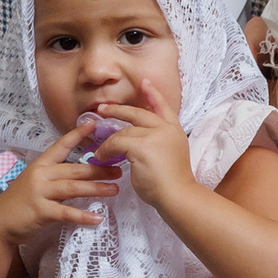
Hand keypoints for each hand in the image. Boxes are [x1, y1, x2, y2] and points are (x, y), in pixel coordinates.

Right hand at [0, 124, 111, 241]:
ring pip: (73, 187)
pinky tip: (97, 219)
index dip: (76, 135)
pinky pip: (66, 212)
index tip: (93, 124)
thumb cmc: (21, 202)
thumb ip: (58, 177)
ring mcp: (40, 192)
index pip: (61, 146)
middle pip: (74, 169)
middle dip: (99, 168)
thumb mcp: (38, 183)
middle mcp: (41, 175)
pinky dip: (82, 216)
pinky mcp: (40, 211)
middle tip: (120, 169)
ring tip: (115, 189)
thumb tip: (85, 175)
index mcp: (41, 165)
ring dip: (96, 188)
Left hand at [87, 83, 193, 214]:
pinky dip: (106, 151)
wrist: (177, 195)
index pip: (163, 107)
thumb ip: (157, 141)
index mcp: (175, 131)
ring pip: (123, 132)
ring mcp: (154, 136)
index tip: (145, 82)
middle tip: (103, 109)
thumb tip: (135, 137)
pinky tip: (102, 158)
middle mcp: (166, 129)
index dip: (153, 94)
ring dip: (109, 142)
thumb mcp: (170, 154)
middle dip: (118, 110)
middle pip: (138, 113)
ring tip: (100, 152)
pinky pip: (116, 143)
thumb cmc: (172, 182)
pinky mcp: (141, 146)